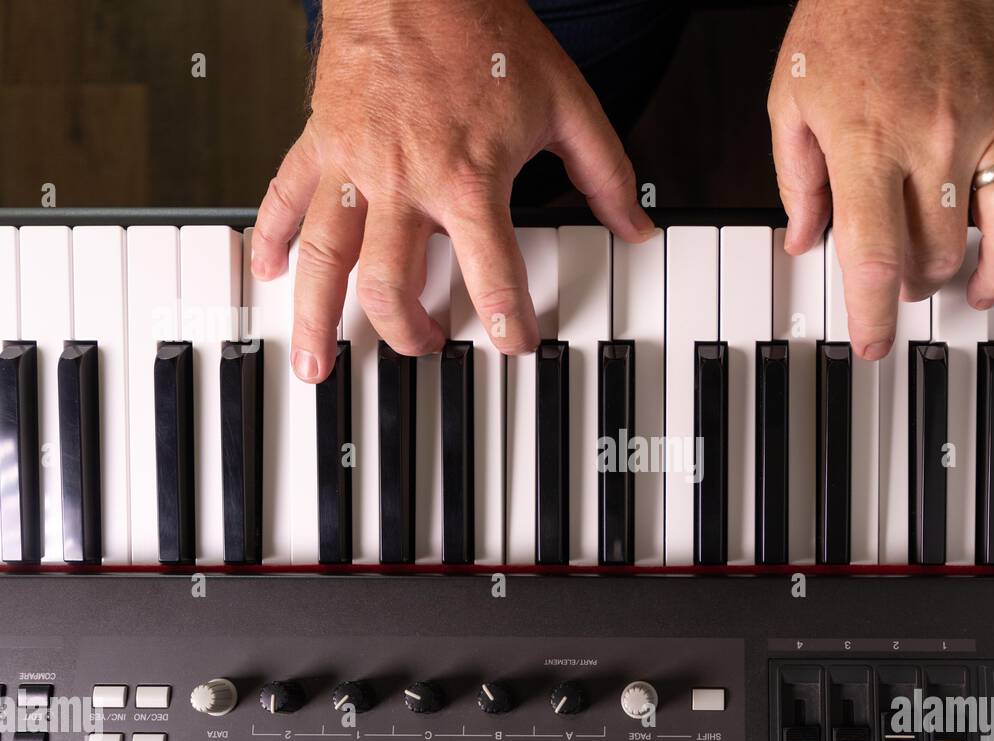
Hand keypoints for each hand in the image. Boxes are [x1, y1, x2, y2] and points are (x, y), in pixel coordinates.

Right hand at [252, 0, 653, 381]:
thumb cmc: (484, 30)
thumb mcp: (567, 101)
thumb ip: (605, 173)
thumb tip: (635, 226)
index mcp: (468, 182)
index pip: (493, 279)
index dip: (508, 325)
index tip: (512, 347)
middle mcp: (404, 185)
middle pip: (393, 289)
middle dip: (410, 334)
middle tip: (426, 349)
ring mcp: (353, 166)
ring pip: (326, 261)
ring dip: (316, 320)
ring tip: (314, 365)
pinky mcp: (319, 141)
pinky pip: (285, 198)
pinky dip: (273, 238)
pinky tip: (268, 273)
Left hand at [768, 0, 993, 358]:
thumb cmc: (846, 13)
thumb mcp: (792, 95)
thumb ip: (798, 179)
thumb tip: (804, 241)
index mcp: (866, 141)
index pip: (872, 257)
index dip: (872, 316)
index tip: (871, 345)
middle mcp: (932, 139)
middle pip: (933, 256)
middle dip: (912, 286)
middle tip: (898, 286)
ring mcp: (989, 123)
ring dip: (981, 275)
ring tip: (966, 289)